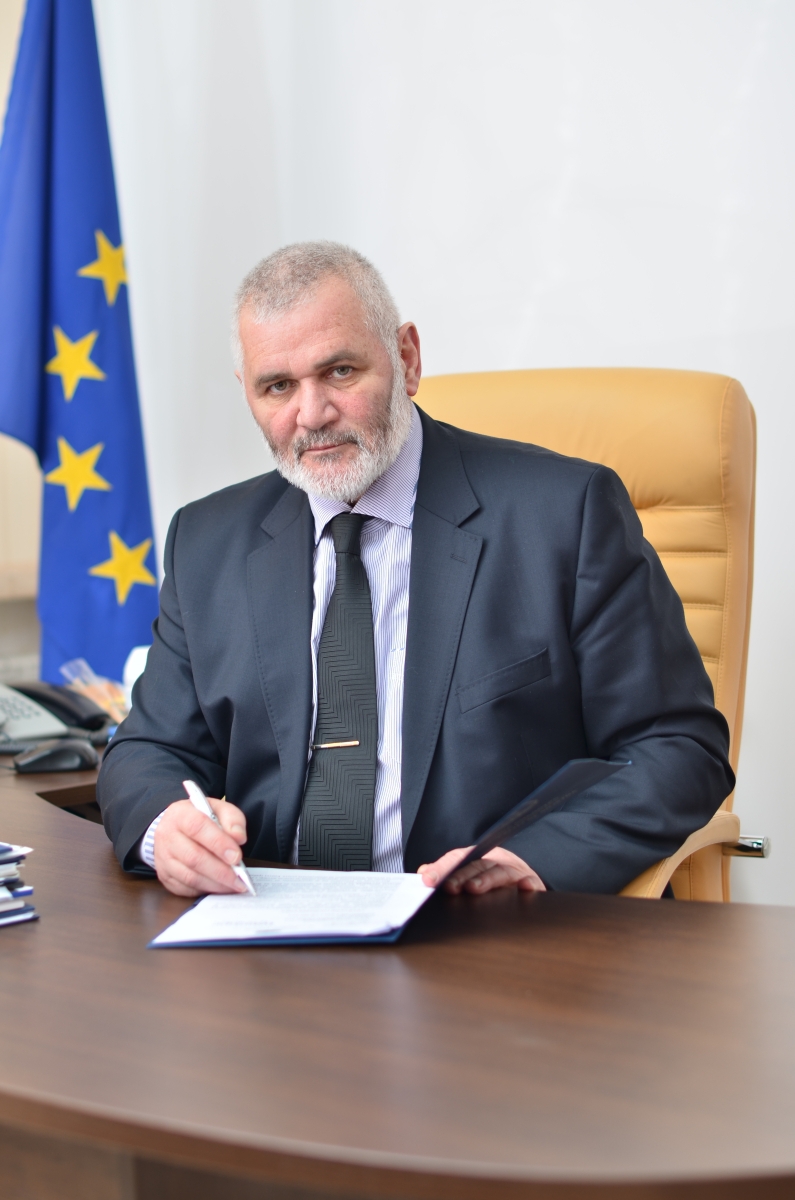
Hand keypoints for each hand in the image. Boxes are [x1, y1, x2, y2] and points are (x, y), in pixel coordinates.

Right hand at [153, 797, 247, 896]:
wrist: (175, 827)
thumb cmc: (201, 817)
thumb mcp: (219, 809)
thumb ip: (232, 819)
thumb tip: (239, 838)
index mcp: (180, 814)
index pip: (198, 827)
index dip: (219, 843)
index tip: (236, 857)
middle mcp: (166, 836)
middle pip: (193, 857)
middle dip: (220, 871)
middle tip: (240, 880)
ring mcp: (162, 858)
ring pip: (189, 877)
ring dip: (215, 884)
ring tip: (234, 886)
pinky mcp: (164, 875)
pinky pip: (185, 888)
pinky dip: (204, 890)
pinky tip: (219, 888)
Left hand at [418, 846, 545, 894]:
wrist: (525, 876)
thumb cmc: (492, 876)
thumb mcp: (470, 871)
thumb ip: (446, 872)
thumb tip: (423, 873)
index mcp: (479, 857)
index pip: (457, 859)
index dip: (442, 869)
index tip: (427, 880)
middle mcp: (496, 861)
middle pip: (478, 865)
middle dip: (461, 876)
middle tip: (448, 887)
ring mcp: (515, 871)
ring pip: (501, 873)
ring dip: (487, 880)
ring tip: (473, 888)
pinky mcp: (533, 883)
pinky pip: (532, 884)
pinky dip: (529, 885)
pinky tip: (524, 889)